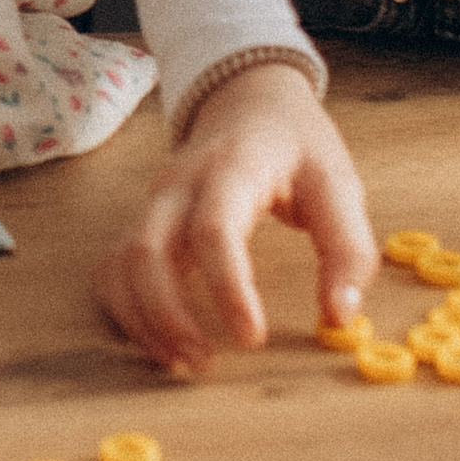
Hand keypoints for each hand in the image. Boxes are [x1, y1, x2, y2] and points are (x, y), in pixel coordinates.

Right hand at [97, 61, 373, 375]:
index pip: (214, 228)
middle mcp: (180, 183)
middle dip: (167, 314)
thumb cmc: (296, 145)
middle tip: (205, 361)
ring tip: (180, 359)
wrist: (250, 99)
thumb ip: (347, 249)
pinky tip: (157, 339)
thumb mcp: (338, 184)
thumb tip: (339, 318)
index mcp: (233, 168)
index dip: (227, 288)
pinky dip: (123, 307)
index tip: (251, 338)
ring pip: (120, 262)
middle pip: (147, 249)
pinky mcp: (143, 218)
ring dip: (141, 318)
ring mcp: (154, 200)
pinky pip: (111, 266)